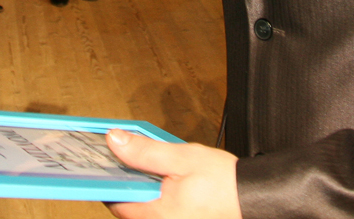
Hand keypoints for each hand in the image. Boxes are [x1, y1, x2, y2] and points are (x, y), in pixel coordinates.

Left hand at [105, 131, 239, 218]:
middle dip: (125, 181)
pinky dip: (152, 195)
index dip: (105, 179)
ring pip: (140, 208)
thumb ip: (145, 151)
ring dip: (140, 188)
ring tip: (151, 168)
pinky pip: (154, 211)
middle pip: (126, 205)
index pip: (113, 200)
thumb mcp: (182, 157)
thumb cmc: (224, 183)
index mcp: (156, 214)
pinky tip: (162, 180)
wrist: (253, 197)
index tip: (101, 162)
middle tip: (129, 158)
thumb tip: (115, 141)